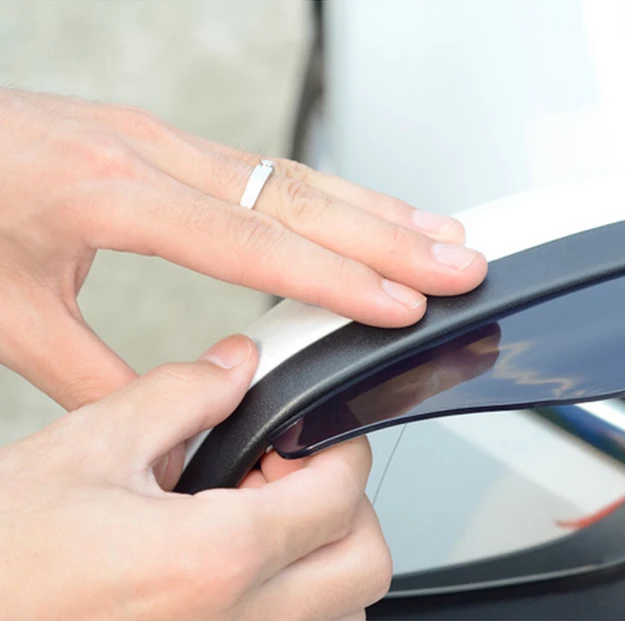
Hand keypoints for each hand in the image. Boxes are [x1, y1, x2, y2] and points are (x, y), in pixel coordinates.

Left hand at [0, 88, 486, 409]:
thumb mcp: (9, 314)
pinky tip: (372, 214)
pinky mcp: (168, 143)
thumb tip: (182, 413)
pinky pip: (270, 169)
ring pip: (292, 175)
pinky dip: (334, 195)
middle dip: (387, 235)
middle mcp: (147, 153)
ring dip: (375, 208)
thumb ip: (97, 373)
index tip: (397, 303)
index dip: (333, 276)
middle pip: (293, 197)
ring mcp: (162, 140)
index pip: (248, 241)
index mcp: (107, 193)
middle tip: (458, 263)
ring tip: (442, 236)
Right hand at [0, 335, 389, 619]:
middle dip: (346, 510)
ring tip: (254, 522)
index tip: (314, 435)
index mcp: (214, 560)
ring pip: (336, 610)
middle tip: (288, 478)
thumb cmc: (2, 560)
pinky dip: (284, 598)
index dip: (339, 449)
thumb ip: (180, 396)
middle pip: (364, 566)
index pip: (341, 496)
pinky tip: (225, 566)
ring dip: (321, 559)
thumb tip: (237, 366)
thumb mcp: (87, 450)